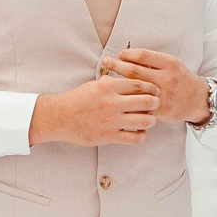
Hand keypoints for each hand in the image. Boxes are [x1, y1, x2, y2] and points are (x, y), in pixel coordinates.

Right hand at [32, 72, 159, 146]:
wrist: (60, 117)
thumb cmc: (77, 99)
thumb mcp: (94, 85)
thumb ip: (111, 83)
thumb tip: (126, 78)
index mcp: (109, 87)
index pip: (139, 85)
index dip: (151, 88)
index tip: (155, 91)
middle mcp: (112, 103)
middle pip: (146, 101)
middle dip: (155, 103)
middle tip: (156, 104)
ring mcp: (112, 121)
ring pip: (144, 121)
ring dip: (151, 120)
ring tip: (150, 120)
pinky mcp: (109, 136)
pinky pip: (134, 138)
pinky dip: (141, 135)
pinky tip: (140, 132)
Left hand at [108, 47, 210, 125]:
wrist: (196, 99)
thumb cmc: (180, 79)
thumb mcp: (172, 64)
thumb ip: (154, 61)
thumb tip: (128, 56)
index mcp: (170, 64)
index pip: (144, 55)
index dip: (128, 54)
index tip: (120, 55)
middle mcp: (167, 78)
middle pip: (135, 71)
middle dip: (117, 65)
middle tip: (106, 62)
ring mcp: (163, 95)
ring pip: (134, 89)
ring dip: (117, 83)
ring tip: (104, 79)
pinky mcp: (160, 110)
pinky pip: (139, 105)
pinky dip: (125, 101)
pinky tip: (115, 97)